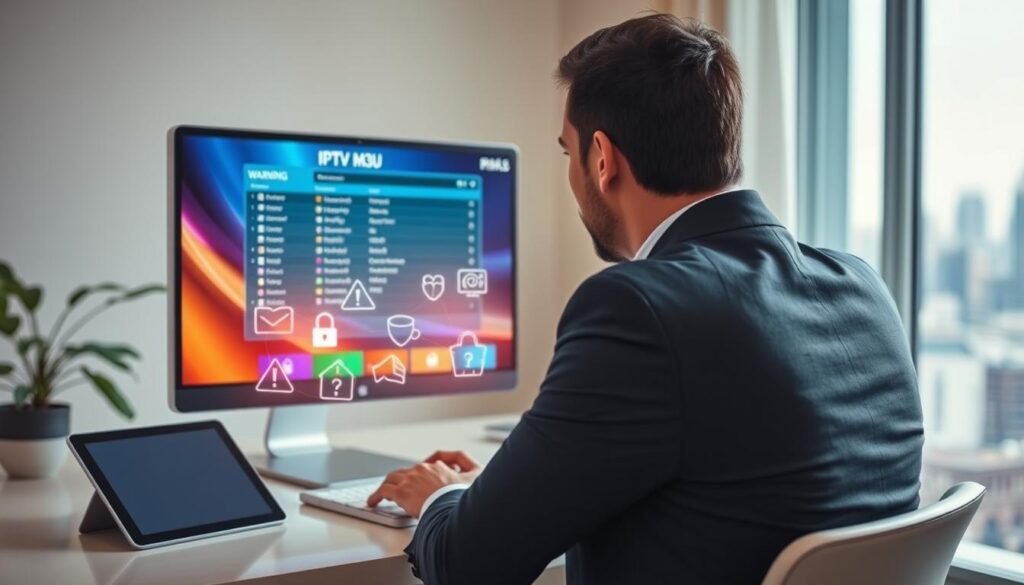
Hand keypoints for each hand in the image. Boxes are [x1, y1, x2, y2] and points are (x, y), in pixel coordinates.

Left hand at [366, 451, 481, 517]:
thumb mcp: (475, 473)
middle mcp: (422, 469)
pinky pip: (383, 491)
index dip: (418, 476)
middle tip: (395, 490)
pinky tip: (372, 502)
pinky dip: (376, 495)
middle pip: (406, 471)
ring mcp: (410, 479)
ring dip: (387, 485)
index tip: (415, 484)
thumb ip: (466, 462)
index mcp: (437, 466)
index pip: (423, 467)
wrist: (455, 508)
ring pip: (392, 478)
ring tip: (381, 494)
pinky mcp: (402, 492)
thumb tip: (457, 463)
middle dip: (400, 480)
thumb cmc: (464, 496)